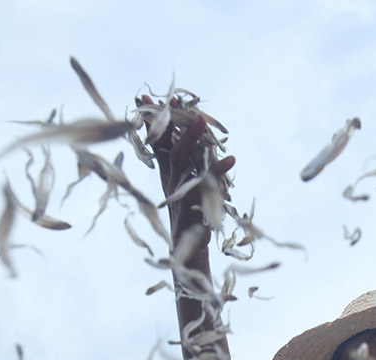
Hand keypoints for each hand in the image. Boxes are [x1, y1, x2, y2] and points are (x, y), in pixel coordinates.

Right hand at [138, 95, 234, 238]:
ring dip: (193, 139)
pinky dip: (219, 170)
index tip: (144, 97)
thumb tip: (183, 136)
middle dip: (169, 123)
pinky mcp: (196, 202)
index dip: (152, 121)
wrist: (188, 247)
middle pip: (168, 146)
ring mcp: (182, 190)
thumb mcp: (180, 184)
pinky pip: (209, 183)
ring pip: (183, 160)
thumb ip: (180, 161)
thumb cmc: (188, 213)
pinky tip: (231, 159)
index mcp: (166, 173)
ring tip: (202, 119)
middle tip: (173, 101)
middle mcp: (171, 179)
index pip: (156, 142)